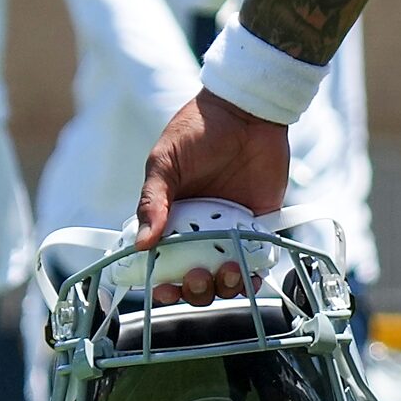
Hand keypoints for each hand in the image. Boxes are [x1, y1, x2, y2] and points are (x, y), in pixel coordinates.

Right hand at [135, 88, 288, 301]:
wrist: (247, 111)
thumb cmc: (198, 129)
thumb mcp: (165, 161)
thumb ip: (152, 200)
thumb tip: (141, 243)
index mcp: (168, 218)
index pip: (160, 262)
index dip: (160, 282)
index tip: (164, 287)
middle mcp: (197, 230)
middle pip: (192, 279)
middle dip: (194, 289)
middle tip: (197, 276)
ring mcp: (228, 231)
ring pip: (223, 278)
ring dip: (223, 286)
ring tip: (226, 272)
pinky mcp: (258, 227)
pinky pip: (255, 263)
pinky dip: (252, 277)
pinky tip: (249, 276)